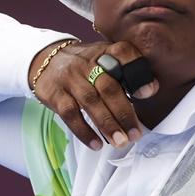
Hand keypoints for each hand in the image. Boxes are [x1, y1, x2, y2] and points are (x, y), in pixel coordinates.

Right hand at [29, 40, 159, 149]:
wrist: (45, 62)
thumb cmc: (85, 66)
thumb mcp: (105, 60)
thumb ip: (126, 72)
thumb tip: (149, 91)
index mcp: (104, 51)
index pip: (122, 51)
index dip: (136, 69)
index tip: (149, 92)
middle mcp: (87, 63)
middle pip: (108, 86)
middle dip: (125, 112)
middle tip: (136, 134)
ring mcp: (69, 78)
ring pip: (90, 102)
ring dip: (107, 124)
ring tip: (121, 142)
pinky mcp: (54, 94)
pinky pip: (70, 114)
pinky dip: (84, 131)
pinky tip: (97, 143)